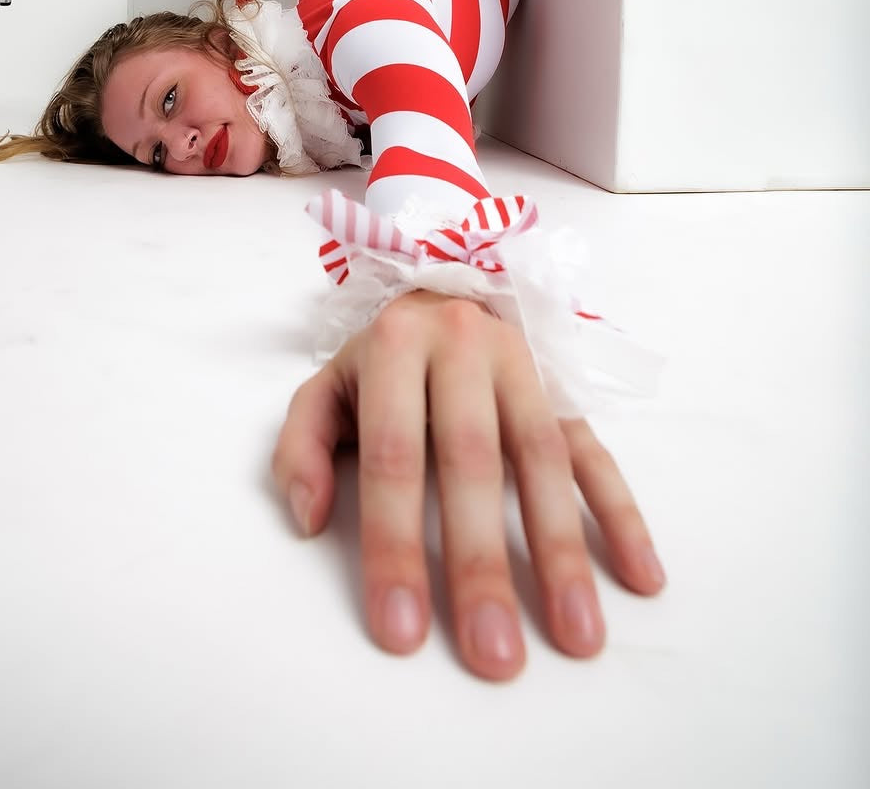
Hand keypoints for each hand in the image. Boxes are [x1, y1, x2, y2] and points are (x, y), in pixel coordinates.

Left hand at [272, 289, 664, 680]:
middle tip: (494, 656)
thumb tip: (310, 519)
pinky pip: (597, 452)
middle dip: (483, 565)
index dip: (396, 547)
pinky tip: (643, 577)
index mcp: (396, 347)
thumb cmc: (377, 363)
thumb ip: (301, 447)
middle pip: (473, 463)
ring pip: (546, 460)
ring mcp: (524, 367)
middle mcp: (464, 348)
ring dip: (564, 552)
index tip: (401, 632)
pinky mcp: (566, 390)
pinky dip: (623, 514)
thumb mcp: (323, 388)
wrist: (442, 288)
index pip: (393, 457)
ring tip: (578, 637)